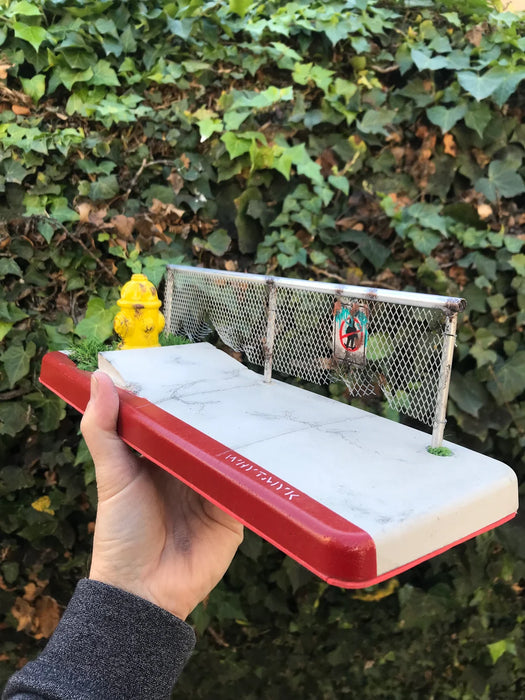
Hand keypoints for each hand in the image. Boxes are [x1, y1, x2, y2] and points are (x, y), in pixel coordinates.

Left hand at [81, 371, 242, 619]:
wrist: (144, 592)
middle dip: (217, 411)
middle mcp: (187, 469)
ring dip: (239, 436)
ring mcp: (212, 489)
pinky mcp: (233, 511)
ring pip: (229, 454)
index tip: (193, 364)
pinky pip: (246, 484)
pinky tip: (265, 445)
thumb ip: (103, 428)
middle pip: (206, 433)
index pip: (174, 419)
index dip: (181, 395)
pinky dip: (252, 468)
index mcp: (159, 457)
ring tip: (256, 403)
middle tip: (233, 377)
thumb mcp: (112, 475)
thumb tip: (98, 378)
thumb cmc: (121, 533)